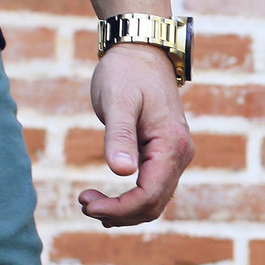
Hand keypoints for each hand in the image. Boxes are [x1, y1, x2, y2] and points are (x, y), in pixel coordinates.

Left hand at [79, 45, 193, 226]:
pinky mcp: (166, 154)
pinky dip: (131, 201)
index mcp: (171, 145)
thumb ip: (120, 137)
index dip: (119, 207)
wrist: (141, 52)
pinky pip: (153, 189)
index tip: (87, 204)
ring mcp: (176, 156)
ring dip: (124, 210)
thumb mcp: (118, 102)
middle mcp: (180, 154)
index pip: (150, 194)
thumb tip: (122, 171)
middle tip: (83, 203)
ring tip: (90, 203)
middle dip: (119, 212)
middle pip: (154, 204)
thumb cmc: (126, 73)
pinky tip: (108, 202)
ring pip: (155, 201)